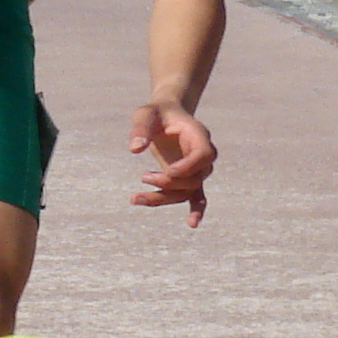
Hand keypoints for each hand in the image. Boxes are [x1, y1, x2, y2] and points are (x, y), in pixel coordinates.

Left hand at [127, 101, 214, 225]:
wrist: (166, 115)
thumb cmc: (156, 113)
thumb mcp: (145, 114)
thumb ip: (140, 128)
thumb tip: (135, 149)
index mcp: (198, 135)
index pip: (203, 155)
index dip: (188, 166)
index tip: (167, 171)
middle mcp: (203, 154)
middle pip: (195, 177)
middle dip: (168, 182)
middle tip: (143, 176)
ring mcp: (198, 168)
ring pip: (189, 191)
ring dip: (163, 198)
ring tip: (134, 198)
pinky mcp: (189, 178)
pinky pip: (196, 196)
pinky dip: (196, 210)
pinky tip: (192, 224)